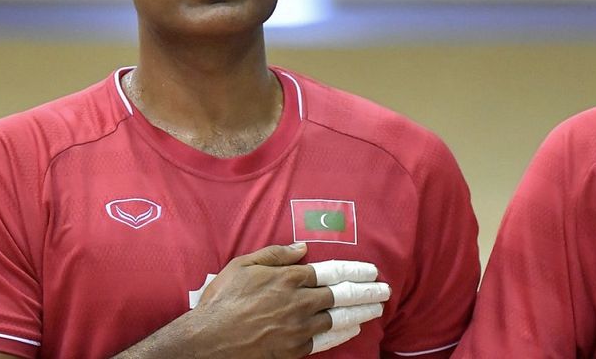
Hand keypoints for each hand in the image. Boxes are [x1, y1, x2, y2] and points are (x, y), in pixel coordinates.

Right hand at [192, 243, 387, 357]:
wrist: (210, 339)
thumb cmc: (223, 299)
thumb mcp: (242, 265)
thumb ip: (275, 255)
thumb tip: (302, 248)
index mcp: (288, 278)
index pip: (331, 272)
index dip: (355, 271)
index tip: (371, 271)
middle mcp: (299, 302)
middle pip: (342, 295)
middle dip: (367, 292)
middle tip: (385, 290)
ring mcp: (299, 327)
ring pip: (339, 317)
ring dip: (362, 312)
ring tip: (377, 308)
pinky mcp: (295, 349)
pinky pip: (327, 340)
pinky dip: (343, 334)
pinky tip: (354, 329)